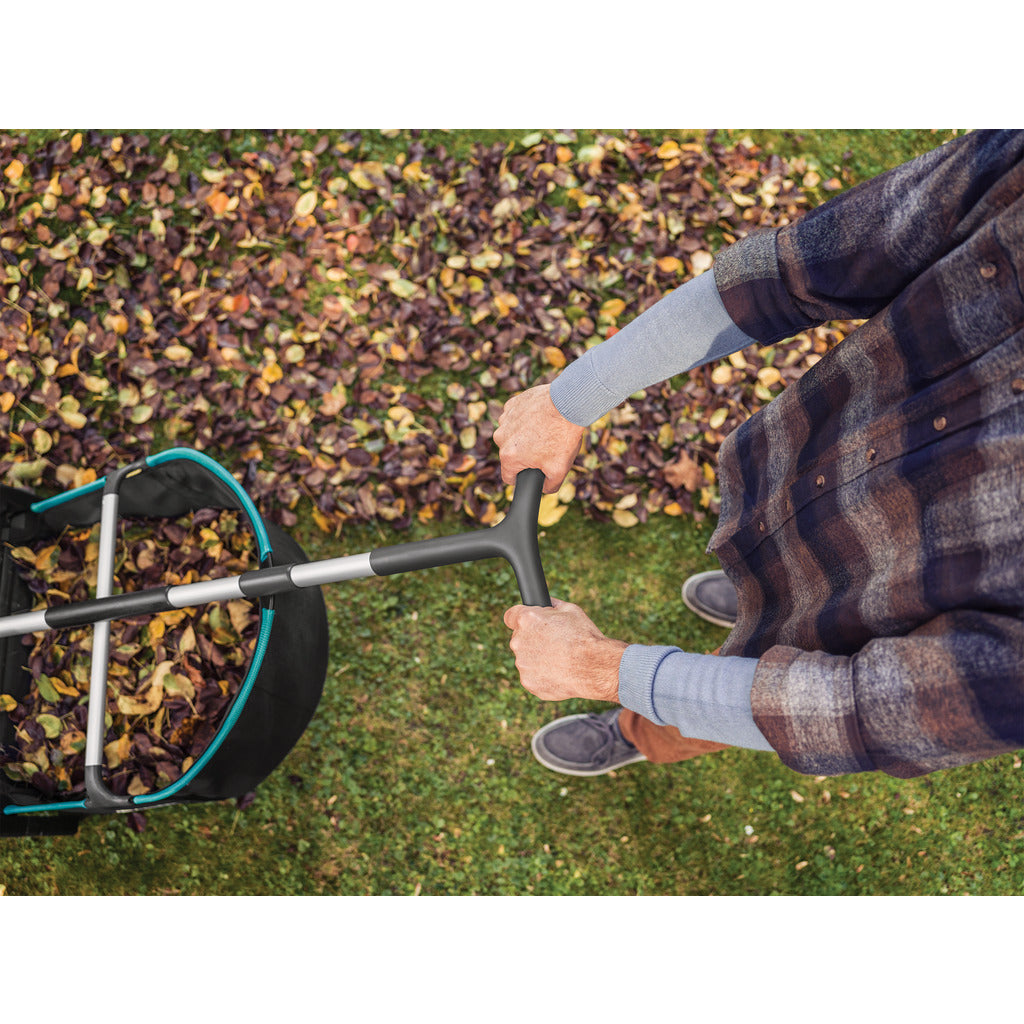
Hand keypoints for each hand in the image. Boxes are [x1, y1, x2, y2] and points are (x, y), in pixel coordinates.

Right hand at [493, 384, 583, 492]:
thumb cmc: (562, 436)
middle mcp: (501, 437)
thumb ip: (550, 486)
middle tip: (546, 448)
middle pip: (511, 454)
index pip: (509, 477)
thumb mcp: (560, 470)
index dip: (522, 478)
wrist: (568, 403)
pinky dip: (526, 419)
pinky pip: (516, 418)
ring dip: (525, 435)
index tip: (533, 472)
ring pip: (513, 435)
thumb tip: (544, 489)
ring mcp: (505, 419)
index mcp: (509, 456)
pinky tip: (541, 418)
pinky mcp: (512, 404)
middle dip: (526, 454)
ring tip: (545, 431)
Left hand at [503, 598, 626, 701]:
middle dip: (533, 640)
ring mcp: (522, 664)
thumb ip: (551, 605)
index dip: (520, 619)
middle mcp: (518, 641)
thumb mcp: (570, 610)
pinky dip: (543, 676)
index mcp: (526, 620)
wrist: (594, 668)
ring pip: (526, 659)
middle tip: (555, 644)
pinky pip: (532, 677)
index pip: (510, 616)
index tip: (528, 624)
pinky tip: (560, 673)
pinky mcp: (528, 682)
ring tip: (561, 660)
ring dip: (538, 659)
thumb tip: (545, 603)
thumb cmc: (584, 637)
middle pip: (520, 639)